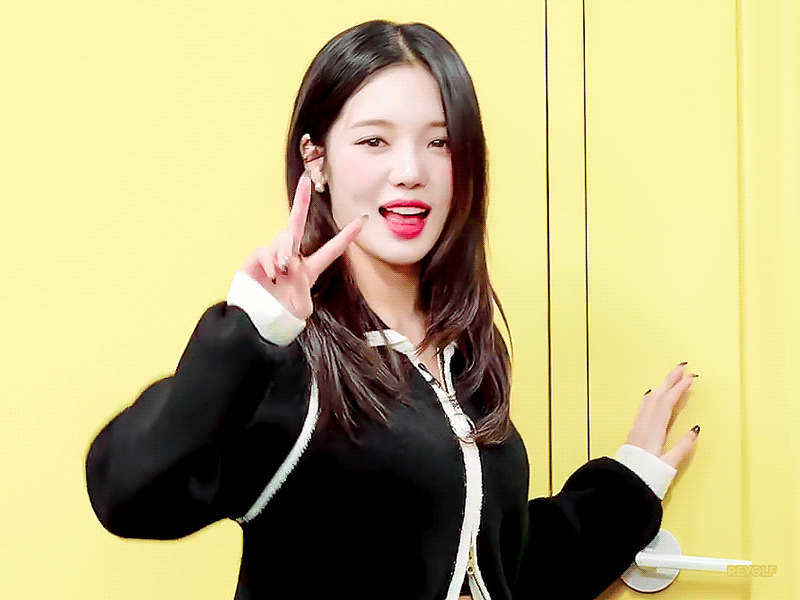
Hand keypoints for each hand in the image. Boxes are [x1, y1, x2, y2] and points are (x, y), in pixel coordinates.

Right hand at [239, 172, 366, 319]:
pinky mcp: (256, 259)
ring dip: (284, 252)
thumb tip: (287, 265)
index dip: (347, 236)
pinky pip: (265, 251)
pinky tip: (271, 275)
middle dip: (301, 201)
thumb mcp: (301, 310)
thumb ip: (302, 289)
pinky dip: (270, 262)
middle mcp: (292, 259)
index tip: (362, 220)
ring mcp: (273, 257)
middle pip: (298, 225)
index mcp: (308, 270)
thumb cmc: (281, 317)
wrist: (257, 323)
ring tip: (282, 271)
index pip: (331, 250)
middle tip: (305, 180)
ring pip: (283, 238)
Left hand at [624, 363, 698, 468]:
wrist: (623, 482)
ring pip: (650, 399)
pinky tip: (653, 395)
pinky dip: (653, 396)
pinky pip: (644, 406)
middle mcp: (644, 424)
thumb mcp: (669, 464)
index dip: (678, 389)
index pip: (667, 403)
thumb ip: (683, 447)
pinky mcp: (634, 430)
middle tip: (682, 367)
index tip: (690, 378)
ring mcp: (638, 425)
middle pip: (658, 396)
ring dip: (662, 386)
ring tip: (673, 377)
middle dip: (670, 380)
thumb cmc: (647, 476)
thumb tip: (696, 430)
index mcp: (654, 430)